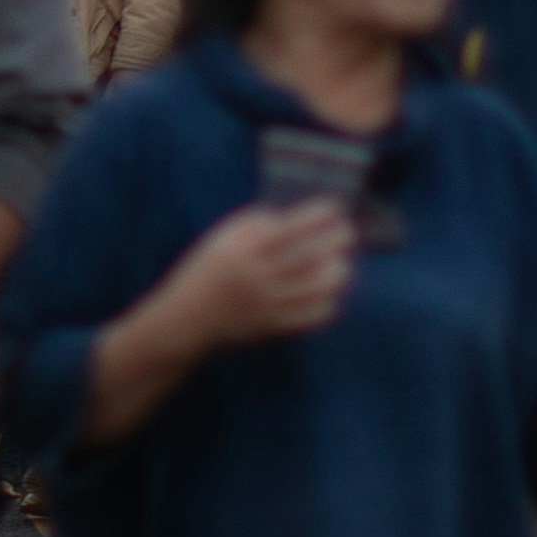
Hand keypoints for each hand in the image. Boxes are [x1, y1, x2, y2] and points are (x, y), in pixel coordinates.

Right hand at [157, 197, 361, 355]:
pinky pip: (310, 316)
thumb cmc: (209, 270)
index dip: (315, 217)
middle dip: (334, 242)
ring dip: (336, 273)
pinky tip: (329, 293)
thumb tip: (295, 219)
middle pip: (307, 257)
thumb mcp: (222, 238)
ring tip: (342, 264)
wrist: (187, 318)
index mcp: (242, 251)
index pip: (288, 229)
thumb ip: (255, 225)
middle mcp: (256, 278)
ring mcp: (266, 305)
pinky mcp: (272, 327)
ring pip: (315, 288)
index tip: (334, 208)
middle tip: (348, 233)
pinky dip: (326, 303)